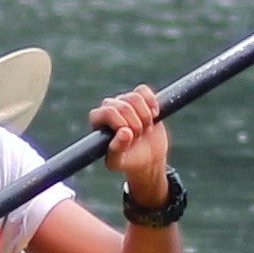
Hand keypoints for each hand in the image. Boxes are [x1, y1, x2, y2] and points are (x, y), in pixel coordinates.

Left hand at [89, 84, 171, 206]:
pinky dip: (151, 102)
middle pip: (123, 105)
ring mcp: (124, 102)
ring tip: (145, 129)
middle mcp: (109, 108)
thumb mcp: (118, 162)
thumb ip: (116, 149)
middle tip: (138, 137)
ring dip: (145, 116)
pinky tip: (154, 115)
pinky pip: (143, 90)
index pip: (107, 111)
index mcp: (98, 121)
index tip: (129, 136)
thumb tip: (124, 132)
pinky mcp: (139, 99)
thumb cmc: (128, 161)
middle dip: (135, 123)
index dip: (121, 122)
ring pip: (135, 97)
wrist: (148, 158)